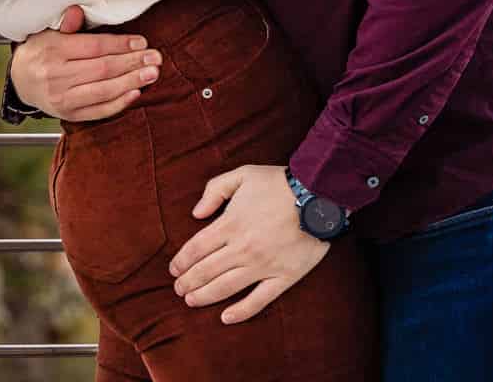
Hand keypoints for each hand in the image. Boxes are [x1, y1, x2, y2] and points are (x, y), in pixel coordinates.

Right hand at [10, 5, 161, 121]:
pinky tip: (136, 93)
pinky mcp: (68, 115)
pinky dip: (118, 103)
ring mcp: (62, 99)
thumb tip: (77, 11)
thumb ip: (67, 23)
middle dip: (133, 63)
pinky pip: (98, 111)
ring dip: (131, 82)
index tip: (142, 42)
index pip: (94, 48)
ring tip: (152, 74)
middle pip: (103, 69)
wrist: (21, 80)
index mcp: (54, 51)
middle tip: (155, 58)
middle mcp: (57, 77)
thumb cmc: (41, 50)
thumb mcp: (49, 31)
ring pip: (103, 91)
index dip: (121, 44)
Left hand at [168, 163, 329, 324]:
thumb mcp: (243, 174)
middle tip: (178, 289)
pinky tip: (225, 317)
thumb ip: (215, 190)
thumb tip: (195, 213)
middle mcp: (243, 248)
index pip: (197, 248)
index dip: (182, 261)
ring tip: (191, 300)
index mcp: (232, 223)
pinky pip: (259, 300)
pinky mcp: (283, 277)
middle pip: (207, 271)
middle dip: (187, 282)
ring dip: (204, 296)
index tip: (173, 269)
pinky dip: (241, 312)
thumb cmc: (278, 183)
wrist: (318, 194)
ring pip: (226, 288)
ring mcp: (263, 265)